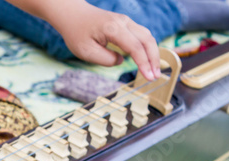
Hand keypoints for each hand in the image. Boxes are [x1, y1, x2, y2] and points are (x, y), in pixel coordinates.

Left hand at [46, 1, 160, 79]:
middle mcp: (123, 22)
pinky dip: (147, 48)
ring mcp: (126, 21)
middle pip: (147, 40)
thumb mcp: (86, 52)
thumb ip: (105, 59)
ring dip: (153, 54)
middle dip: (154, 59)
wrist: (73, 15)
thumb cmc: (77, 33)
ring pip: (147, 36)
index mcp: (113, 28)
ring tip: (154, 71)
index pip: (135, 47)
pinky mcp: (125, 24)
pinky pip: (141, 35)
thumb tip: (121, 60)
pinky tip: (148, 60)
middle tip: (156, 77)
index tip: (149, 77)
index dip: (144, 63)